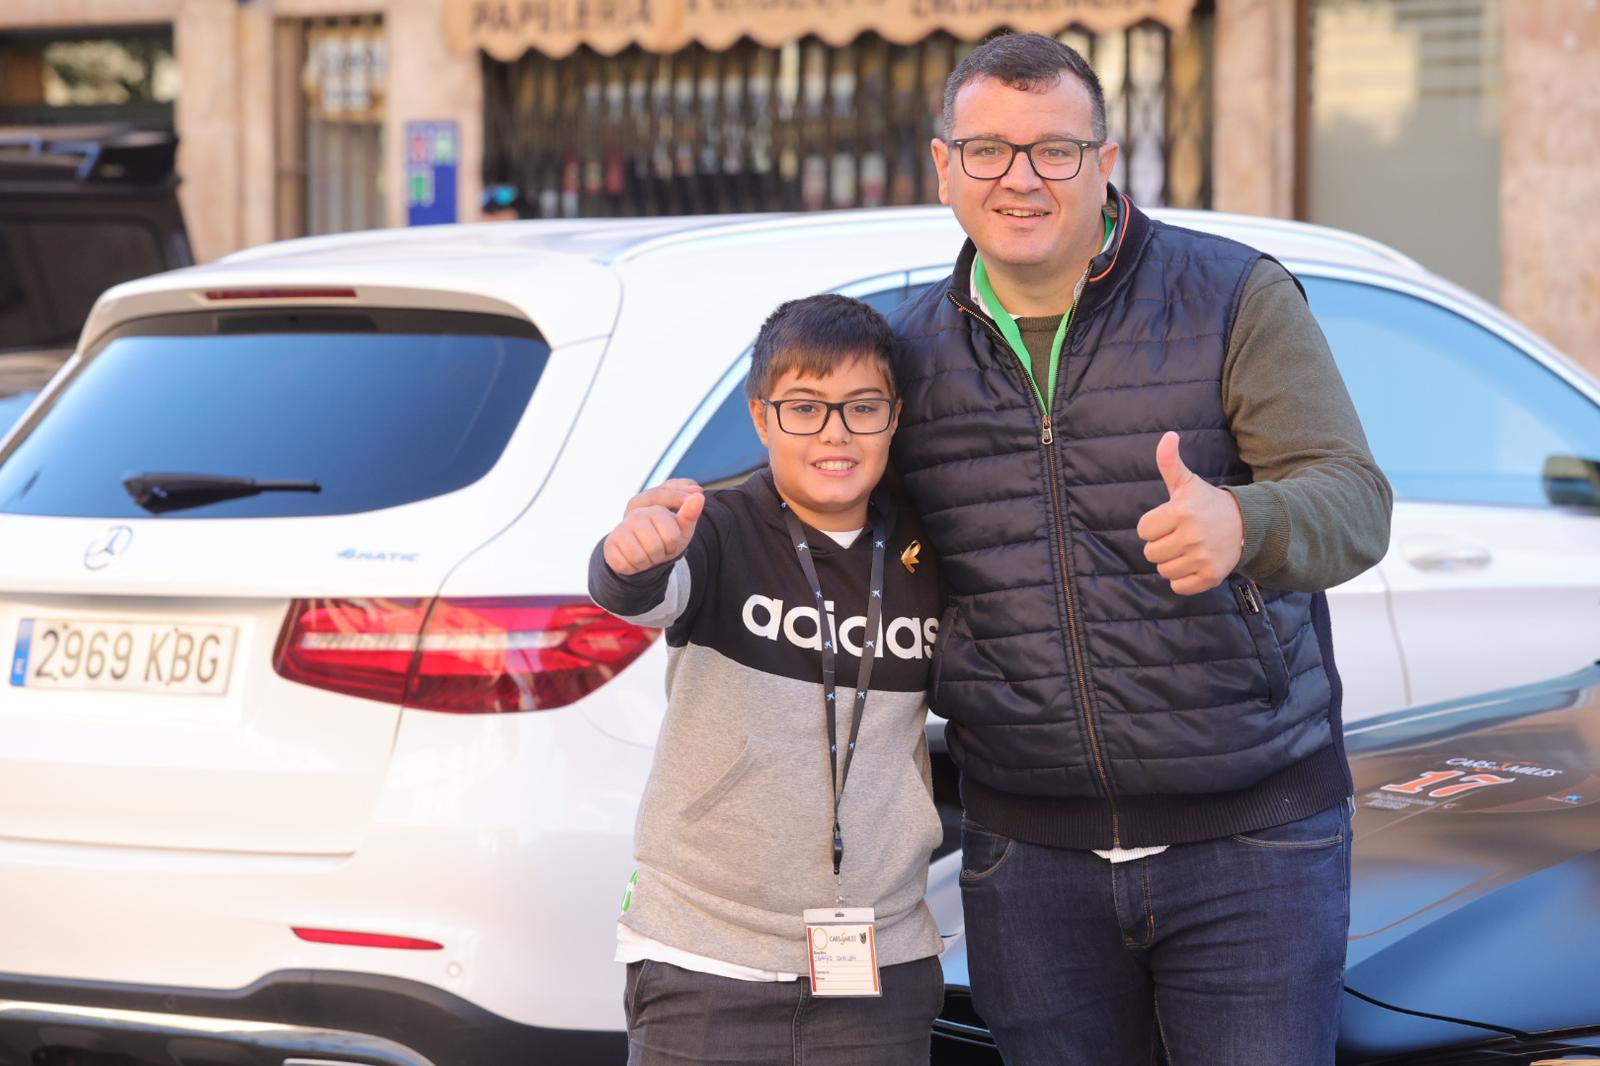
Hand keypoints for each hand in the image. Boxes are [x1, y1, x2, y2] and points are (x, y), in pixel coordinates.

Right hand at [603, 480, 704, 574]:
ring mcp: (620, 528)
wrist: (643, 550)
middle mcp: (634, 513)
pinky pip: (627, 565)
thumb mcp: (681, 527)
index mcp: (653, 503)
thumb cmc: (665, 536)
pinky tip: (635, 560)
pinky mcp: (610, 545)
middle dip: (662, 552)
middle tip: (659, 546)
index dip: (673, 542)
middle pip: (657, 547)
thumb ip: (690, 512)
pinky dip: (635, 568)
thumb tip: (698, 495)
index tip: (672, 538)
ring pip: (641, 557)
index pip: (671, 533)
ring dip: (649, 561)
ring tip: (648, 553)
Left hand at [1135, 432, 1243, 595]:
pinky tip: (1194, 563)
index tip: (1171, 520)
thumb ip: (1170, 462)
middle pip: (1151, 553)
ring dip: (1172, 562)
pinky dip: (1183, 579)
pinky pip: (1178, 587)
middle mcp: (1192, 536)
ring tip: (1188, 549)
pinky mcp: (1211, 577)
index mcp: (1181, 511)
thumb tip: (1168, 436)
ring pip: (1163, 571)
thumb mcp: (1187, 483)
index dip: (1154, 526)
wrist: (1246, 525)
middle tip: (1180, 535)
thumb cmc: (1207, 503)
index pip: (1143, 530)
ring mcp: (1203, 558)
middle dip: (1162, 544)